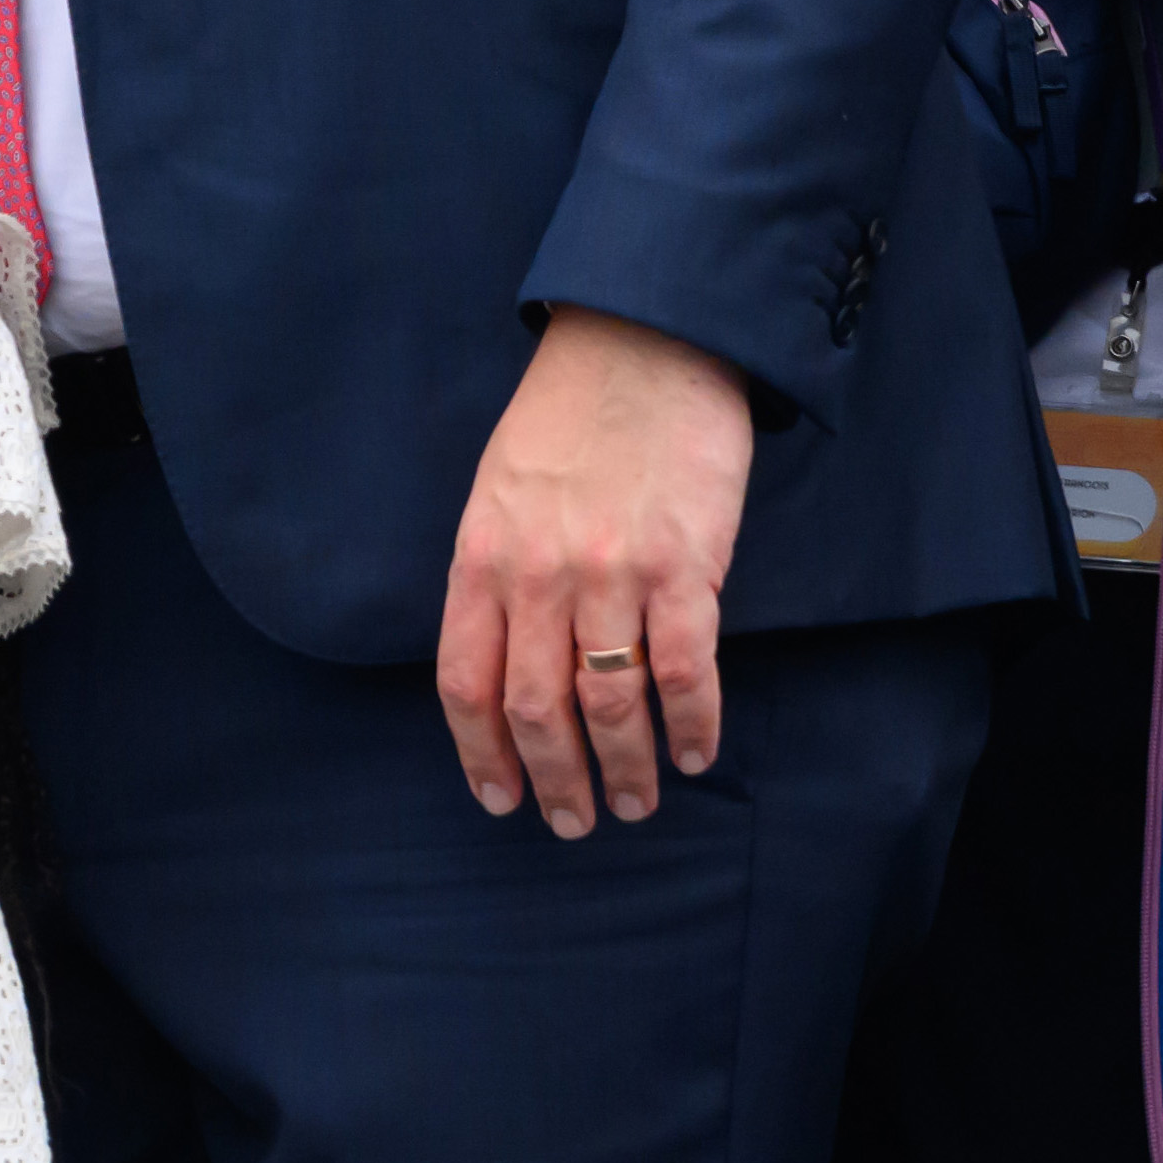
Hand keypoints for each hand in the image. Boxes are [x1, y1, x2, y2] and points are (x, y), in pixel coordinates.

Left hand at [436, 303, 750, 836]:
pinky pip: (687, 670)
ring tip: (637, 801)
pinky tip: (697, 753)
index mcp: (482, 554)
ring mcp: (612, 572)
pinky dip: (693, 725)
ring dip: (625, 768)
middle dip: (553, 781)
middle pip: (535, 708)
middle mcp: (539, 573)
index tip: (499, 799)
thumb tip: (504, 662)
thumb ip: (498, 572)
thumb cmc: (568, 415)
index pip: (465, 682)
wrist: (645, 340)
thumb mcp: (499, 488)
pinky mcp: (684, 565)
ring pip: (609, 703)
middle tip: (573, 822)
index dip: (481, 753)